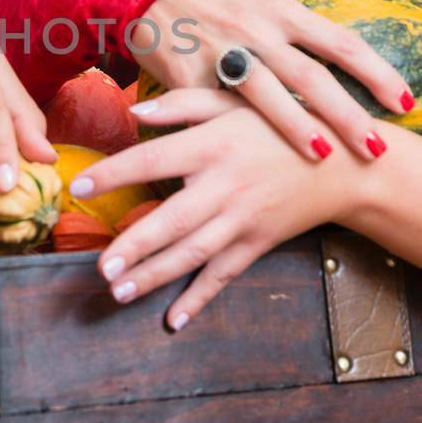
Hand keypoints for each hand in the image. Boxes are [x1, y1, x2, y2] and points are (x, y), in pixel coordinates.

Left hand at [74, 87, 353, 328]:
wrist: (342, 163)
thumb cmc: (281, 125)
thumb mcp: (236, 102)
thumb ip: (184, 105)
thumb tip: (133, 113)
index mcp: (213, 145)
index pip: (152, 159)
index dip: (115, 173)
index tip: (79, 185)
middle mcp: (225, 184)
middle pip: (173, 219)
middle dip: (135, 247)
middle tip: (101, 268)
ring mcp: (243, 218)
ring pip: (193, 253)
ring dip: (155, 276)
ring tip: (119, 293)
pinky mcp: (258, 242)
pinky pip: (224, 273)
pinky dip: (200, 298)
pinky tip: (173, 320)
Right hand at [135, 0, 411, 161]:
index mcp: (276, 4)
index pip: (338, 41)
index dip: (376, 72)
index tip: (404, 100)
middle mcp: (254, 31)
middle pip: (311, 78)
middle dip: (347, 116)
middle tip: (377, 148)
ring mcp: (219, 54)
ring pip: (267, 97)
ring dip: (297, 130)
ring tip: (325, 159)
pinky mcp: (185, 75)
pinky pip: (214, 110)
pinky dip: (232, 135)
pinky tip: (250, 161)